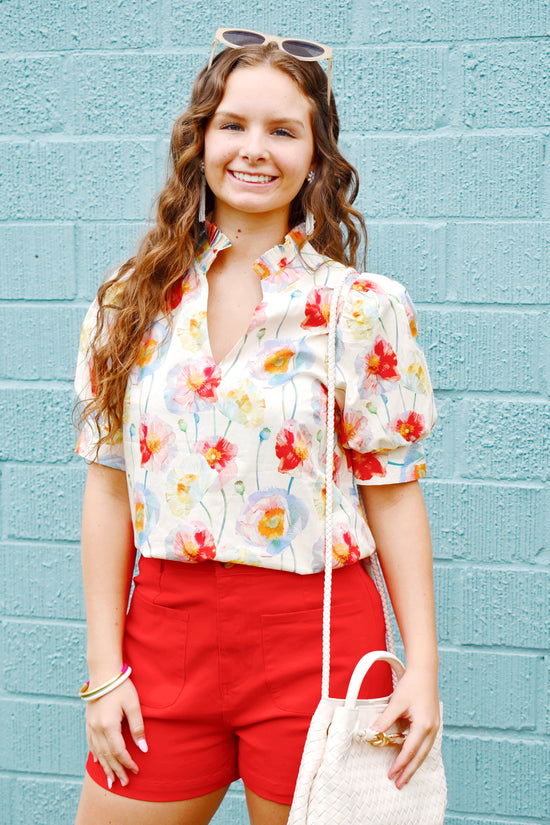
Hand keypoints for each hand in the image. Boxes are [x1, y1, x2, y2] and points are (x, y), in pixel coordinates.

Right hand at [85, 678, 146, 788]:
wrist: (103, 672)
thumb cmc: (121, 686)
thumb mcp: (133, 705)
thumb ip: (138, 727)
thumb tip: (143, 748)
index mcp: (109, 725)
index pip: (119, 751)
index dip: (127, 763)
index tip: (136, 770)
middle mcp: (97, 728)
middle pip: (107, 756)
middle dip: (116, 770)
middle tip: (124, 783)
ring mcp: (91, 726)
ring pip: (98, 752)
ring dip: (105, 767)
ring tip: (111, 780)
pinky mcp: (88, 721)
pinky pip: (91, 743)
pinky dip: (95, 755)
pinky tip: (98, 762)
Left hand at [371, 666, 439, 789]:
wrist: (425, 671)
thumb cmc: (412, 684)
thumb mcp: (396, 702)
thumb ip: (386, 719)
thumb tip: (372, 733)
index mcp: (423, 725)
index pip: (409, 750)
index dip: (400, 764)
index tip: (391, 774)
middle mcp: (432, 729)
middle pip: (420, 756)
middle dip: (409, 771)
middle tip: (399, 784)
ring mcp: (434, 727)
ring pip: (424, 752)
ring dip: (414, 764)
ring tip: (405, 776)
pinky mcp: (432, 723)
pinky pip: (425, 743)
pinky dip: (418, 753)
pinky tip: (411, 757)